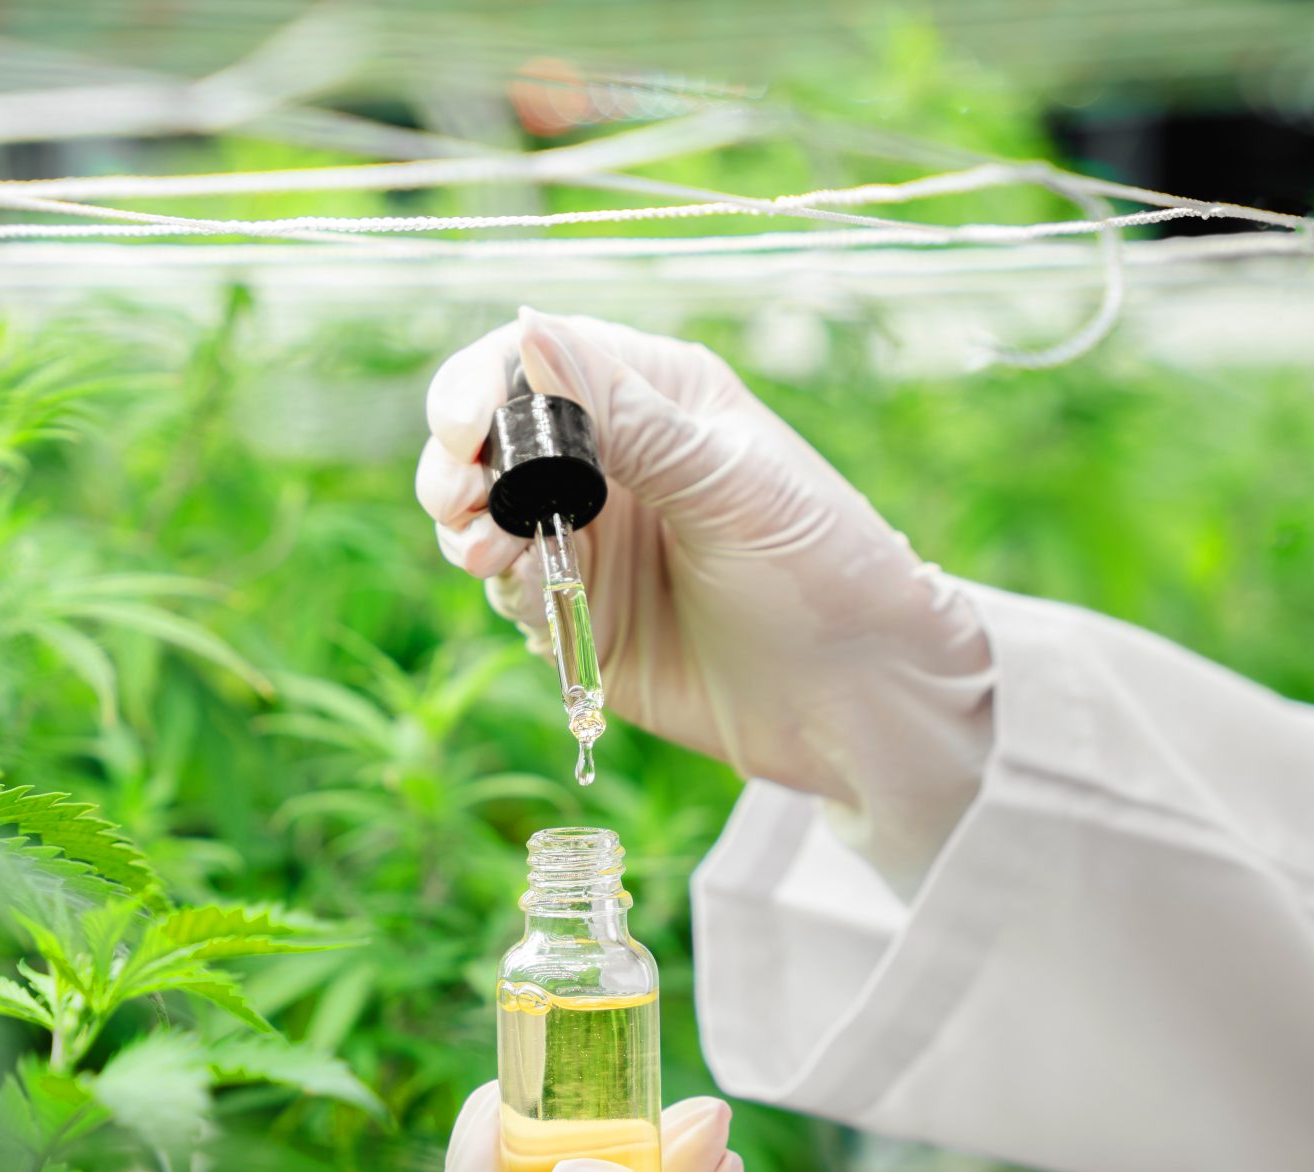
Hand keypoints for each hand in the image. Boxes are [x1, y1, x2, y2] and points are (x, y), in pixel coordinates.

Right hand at [417, 311, 992, 857]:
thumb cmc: (823, 569)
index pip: (539, 360)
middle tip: (461, 501)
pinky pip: (512, 591)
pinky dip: (503, 589)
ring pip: (485, 517)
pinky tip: (525, 594)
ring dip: (467, 530)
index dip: (482, 385)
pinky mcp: (580, 612)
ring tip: (488, 553)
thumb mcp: (732, 485)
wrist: (857, 699)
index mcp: (657, 398)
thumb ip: (630, 419)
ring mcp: (591, 537)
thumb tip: (529, 330)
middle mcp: (613, 460)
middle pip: (493, 438)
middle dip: (457, 463)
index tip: (462, 427)